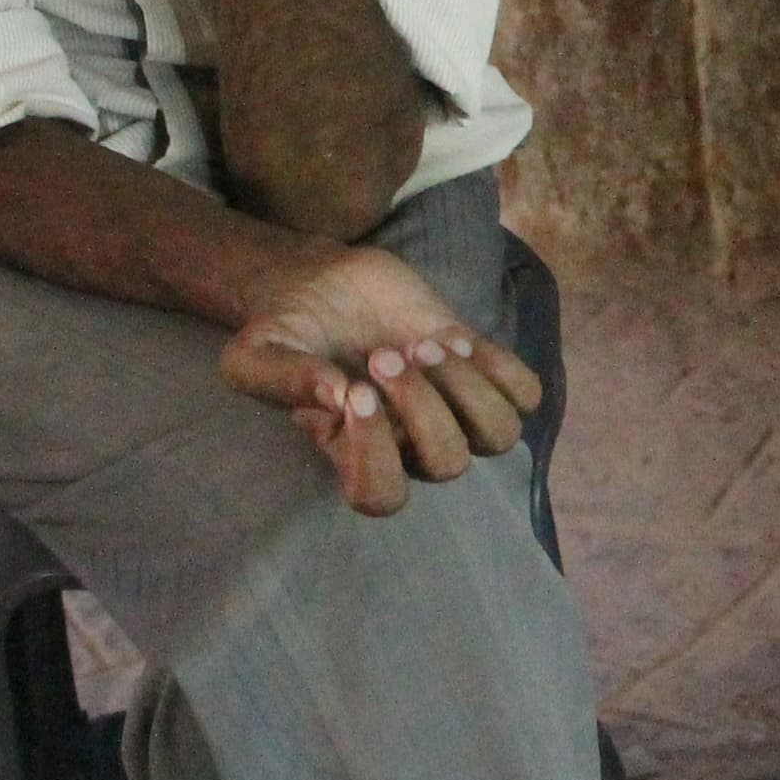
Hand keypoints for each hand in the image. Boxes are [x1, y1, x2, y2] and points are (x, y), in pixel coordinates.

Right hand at [222, 244, 545, 515]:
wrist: (324, 282)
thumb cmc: (287, 329)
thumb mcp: (253, 354)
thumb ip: (279, 381)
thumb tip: (338, 396)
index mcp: (354, 453)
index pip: (381, 497)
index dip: (376, 455)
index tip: (355, 390)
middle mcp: (410, 444)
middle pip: (447, 465)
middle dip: (422, 408)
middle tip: (381, 355)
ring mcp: (451, 408)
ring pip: (498, 436)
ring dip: (467, 389)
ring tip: (423, 345)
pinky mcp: (478, 369)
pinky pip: (526, 396)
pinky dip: (501, 368)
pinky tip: (457, 338)